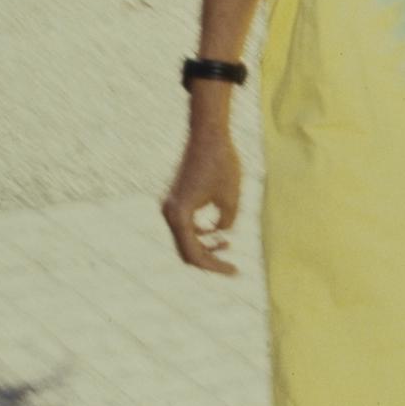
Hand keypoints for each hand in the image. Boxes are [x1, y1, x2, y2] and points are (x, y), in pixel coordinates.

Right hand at [162, 128, 242, 274]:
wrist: (208, 134)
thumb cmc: (222, 164)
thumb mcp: (231, 199)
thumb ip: (226, 223)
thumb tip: (218, 233)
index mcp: (179, 215)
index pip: (194, 255)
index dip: (215, 267)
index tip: (235, 271)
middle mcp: (169, 212)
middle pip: (186, 251)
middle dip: (208, 261)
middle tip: (232, 268)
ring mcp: (170, 205)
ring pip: (184, 239)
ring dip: (204, 247)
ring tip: (227, 245)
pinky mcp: (176, 198)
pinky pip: (184, 226)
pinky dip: (199, 234)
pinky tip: (217, 233)